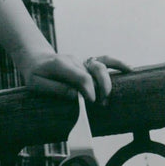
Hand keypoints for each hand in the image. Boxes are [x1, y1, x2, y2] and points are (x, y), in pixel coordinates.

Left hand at [15, 49, 131, 103]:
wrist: (35, 60)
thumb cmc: (35, 74)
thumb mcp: (37, 84)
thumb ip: (56, 89)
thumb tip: (76, 96)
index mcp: (60, 64)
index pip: (81, 76)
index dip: (89, 90)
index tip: (92, 103)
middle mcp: (74, 60)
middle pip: (94, 70)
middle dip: (101, 87)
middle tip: (101, 104)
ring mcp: (81, 60)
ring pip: (100, 65)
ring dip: (108, 81)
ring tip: (109, 97)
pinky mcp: (87, 62)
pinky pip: (104, 60)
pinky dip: (117, 64)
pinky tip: (129, 70)